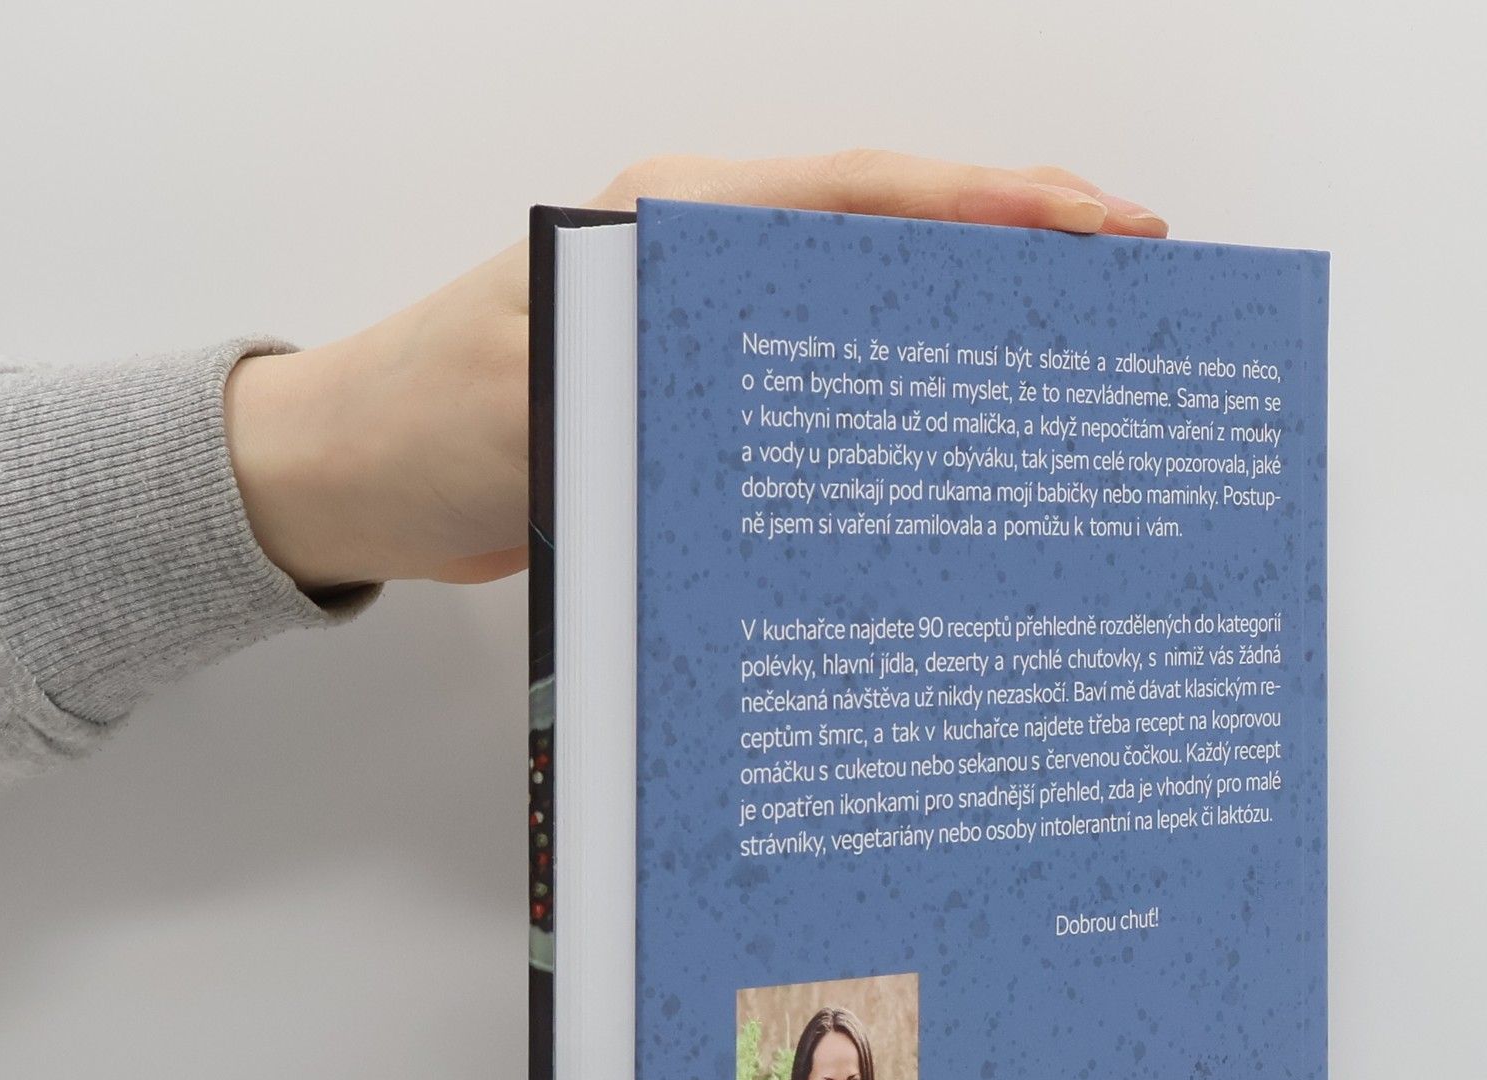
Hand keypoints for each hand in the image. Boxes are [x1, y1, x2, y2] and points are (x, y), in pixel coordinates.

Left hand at [224, 152, 1169, 591]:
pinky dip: (901, 408)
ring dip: (972, 334)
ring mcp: (711, 335)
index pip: (868, 193)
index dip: (996, 205)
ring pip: (872, 316)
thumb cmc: (420, 421)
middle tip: (1136, 292)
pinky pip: (828, 393)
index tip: (1105, 230)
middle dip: (1021, 257)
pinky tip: (961, 452)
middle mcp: (707, 265)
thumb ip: (653, 370)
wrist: (349, 480)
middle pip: (896, 241)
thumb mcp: (533, 387)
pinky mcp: (703, 405)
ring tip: (1083, 368)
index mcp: (678, 222)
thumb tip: (788, 389)